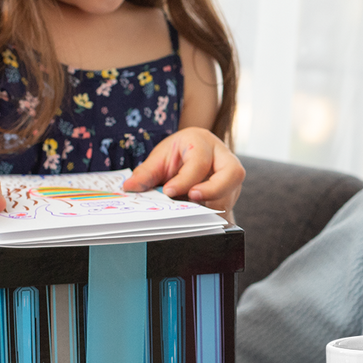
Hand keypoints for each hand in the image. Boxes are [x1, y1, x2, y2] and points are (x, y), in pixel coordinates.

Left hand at [122, 127, 245, 210]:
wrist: (191, 153)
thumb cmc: (176, 155)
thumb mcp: (159, 159)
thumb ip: (145, 173)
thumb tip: (129, 187)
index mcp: (202, 142)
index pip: (200, 162)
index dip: (185, 180)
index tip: (168, 192)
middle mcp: (223, 156)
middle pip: (233, 173)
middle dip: (214, 190)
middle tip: (192, 200)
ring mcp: (231, 176)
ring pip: (232, 193)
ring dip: (212, 206)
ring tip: (189, 213)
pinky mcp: (232, 191)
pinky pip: (228, 206)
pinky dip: (212, 214)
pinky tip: (197, 220)